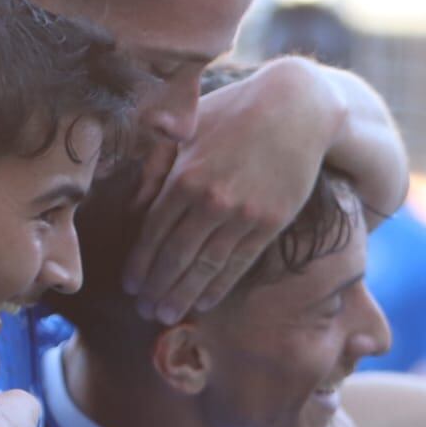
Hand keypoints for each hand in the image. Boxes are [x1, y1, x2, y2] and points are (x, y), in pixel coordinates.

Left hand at [122, 60, 340, 321]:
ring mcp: (241, 214)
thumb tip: (134, 205)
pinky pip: (237, 264)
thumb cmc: (236, 112)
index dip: (140, 263)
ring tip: (166, 317)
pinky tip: (203, 303)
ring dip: (183, 296)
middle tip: (143, 311)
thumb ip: (158, 165)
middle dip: (156, 288)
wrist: (296, 109)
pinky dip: (218, 287)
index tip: (129, 286)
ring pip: (205, 266)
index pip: (153, 231)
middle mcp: (210, 200)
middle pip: (175, 256)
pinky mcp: (269, 223)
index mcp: (184, 176)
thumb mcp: (189, 128)